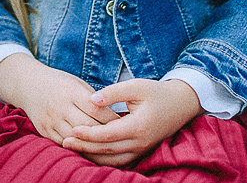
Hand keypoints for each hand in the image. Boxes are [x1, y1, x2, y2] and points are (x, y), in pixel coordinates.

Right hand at [0, 54, 119, 144]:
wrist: (28, 84)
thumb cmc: (59, 82)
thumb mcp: (76, 83)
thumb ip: (93, 98)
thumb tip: (116, 115)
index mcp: (71, 91)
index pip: (97, 109)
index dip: (113, 119)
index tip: (127, 124)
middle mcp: (60, 106)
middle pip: (88, 126)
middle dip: (106, 134)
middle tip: (122, 139)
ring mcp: (51, 120)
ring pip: (76, 139)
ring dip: (93, 145)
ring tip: (109, 149)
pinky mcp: (45, 131)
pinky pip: (64, 144)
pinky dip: (78, 149)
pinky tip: (90, 151)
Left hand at [62, 78, 201, 166]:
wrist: (181, 104)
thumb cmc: (157, 92)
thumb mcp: (137, 86)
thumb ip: (114, 92)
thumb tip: (92, 99)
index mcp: (138, 126)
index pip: (107, 134)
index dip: (88, 133)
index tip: (72, 129)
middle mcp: (140, 142)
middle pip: (107, 149)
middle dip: (85, 147)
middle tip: (65, 142)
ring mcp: (142, 149)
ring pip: (113, 159)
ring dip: (92, 155)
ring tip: (74, 148)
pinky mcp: (142, 150)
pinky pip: (120, 160)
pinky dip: (104, 159)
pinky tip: (91, 153)